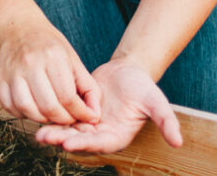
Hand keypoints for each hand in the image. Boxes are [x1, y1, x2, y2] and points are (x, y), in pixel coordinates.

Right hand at [0, 23, 101, 125]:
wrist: (20, 28)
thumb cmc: (49, 45)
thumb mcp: (74, 60)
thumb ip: (88, 87)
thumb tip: (95, 115)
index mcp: (53, 56)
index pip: (68, 96)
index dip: (79, 113)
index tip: (85, 117)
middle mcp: (31, 63)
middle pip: (48, 106)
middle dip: (63, 120)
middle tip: (68, 119)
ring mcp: (13, 71)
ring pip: (27, 109)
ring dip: (42, 119)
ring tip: (51, 115)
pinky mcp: (0, 79)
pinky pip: (10, 106)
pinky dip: (22, 114)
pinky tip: (33, 108)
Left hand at [34, 58, 182, 152]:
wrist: (128, 71)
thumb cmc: (143, 87)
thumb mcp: (156, 102)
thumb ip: (166, 121)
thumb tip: (179, 142)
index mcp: (116, 137)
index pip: (97, 144)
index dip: (83, 145)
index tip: (68, 144)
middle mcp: (99, 135)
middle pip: (77, 140)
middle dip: (61, 139)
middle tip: (44, 137)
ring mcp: (86, 125)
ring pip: (67, 130)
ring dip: (53, 131)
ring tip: (37, 131)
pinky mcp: (76, 113)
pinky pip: (62, 117)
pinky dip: (51, 117)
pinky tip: (36, 113)